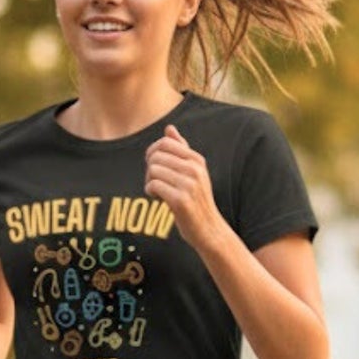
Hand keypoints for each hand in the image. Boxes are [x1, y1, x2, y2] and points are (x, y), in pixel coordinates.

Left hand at [144, 124, 222, 249]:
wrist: (209, 230)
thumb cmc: (197, 201)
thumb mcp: (194, 172)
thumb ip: (181, 151)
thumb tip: (169, 128)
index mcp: (197, 160)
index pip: (165, 142)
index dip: (153, 152)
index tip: (153, 166)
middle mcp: (194, 169)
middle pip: (157, 156)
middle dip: (150, 168)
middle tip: (155, 182)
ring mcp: (188, 184)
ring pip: (153, 170)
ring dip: (149, 181)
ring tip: (157, 191)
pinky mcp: (180, 200)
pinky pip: (154, 185)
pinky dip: (150, 191)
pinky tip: (158, 198)